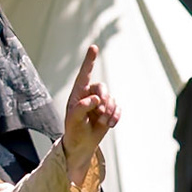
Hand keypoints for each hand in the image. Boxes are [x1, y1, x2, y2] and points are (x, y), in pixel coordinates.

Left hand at [61, 45, 118, 165]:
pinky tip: (109, 124)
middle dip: (104, 101)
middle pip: (102, 88)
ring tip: (101, 123)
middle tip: (99, 113)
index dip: (89, 61)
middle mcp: (90, 94)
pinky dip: (115, 117)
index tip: (93, 48)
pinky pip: (118, 108)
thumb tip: (95, 99)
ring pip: (111, 100)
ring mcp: (101, 103)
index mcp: (78, 93)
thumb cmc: (74, 130)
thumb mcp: (73, 120)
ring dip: (108, 112)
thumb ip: (82, 107)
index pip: (84, 74)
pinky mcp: (109, 111)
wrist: (82, 144)